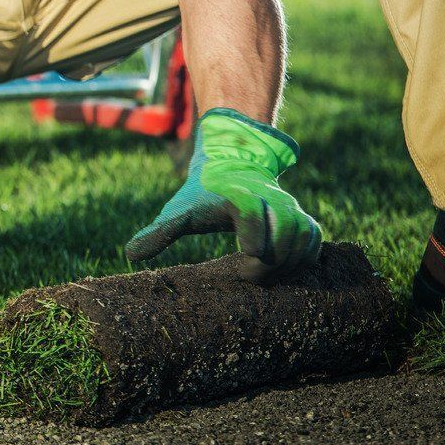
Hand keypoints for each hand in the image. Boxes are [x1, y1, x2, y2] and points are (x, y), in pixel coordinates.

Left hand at [125, 108, 321, 274]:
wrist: (231, 167)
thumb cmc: (201, 196)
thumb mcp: (178, 211)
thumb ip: (158, 232)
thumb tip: (130, 255)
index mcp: (236, 194)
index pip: (250, 210)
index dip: (253, 232)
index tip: (247, 254)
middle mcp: (268, 198)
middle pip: (283, 229)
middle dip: (269, 259)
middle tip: (247, 276)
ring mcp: (288, 207)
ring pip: (303, 236)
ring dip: (288, 262)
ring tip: (264, 276)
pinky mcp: (301, 217)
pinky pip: (315, 238)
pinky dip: (305, 257)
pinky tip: (284, 272)